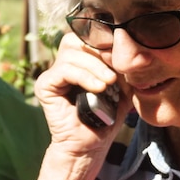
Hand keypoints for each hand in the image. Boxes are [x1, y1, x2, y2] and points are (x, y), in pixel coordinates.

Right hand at [34, 33, 132, 159]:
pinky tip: (98, 88)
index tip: (124, 51)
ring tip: (109, 83)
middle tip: (117, 67)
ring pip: (72, 53)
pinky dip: (84, 76)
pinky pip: (64, 70)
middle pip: (78, 38)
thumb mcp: (123, 86)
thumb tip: (133, 45)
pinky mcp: (45, 85)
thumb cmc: (106, 116)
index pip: (89, 34)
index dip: (107, 39)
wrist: (91, 145)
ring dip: (95, 66)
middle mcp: (65, 62)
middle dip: (100, 50)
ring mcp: (53, 73)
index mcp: (81, 59)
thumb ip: (125, 65)